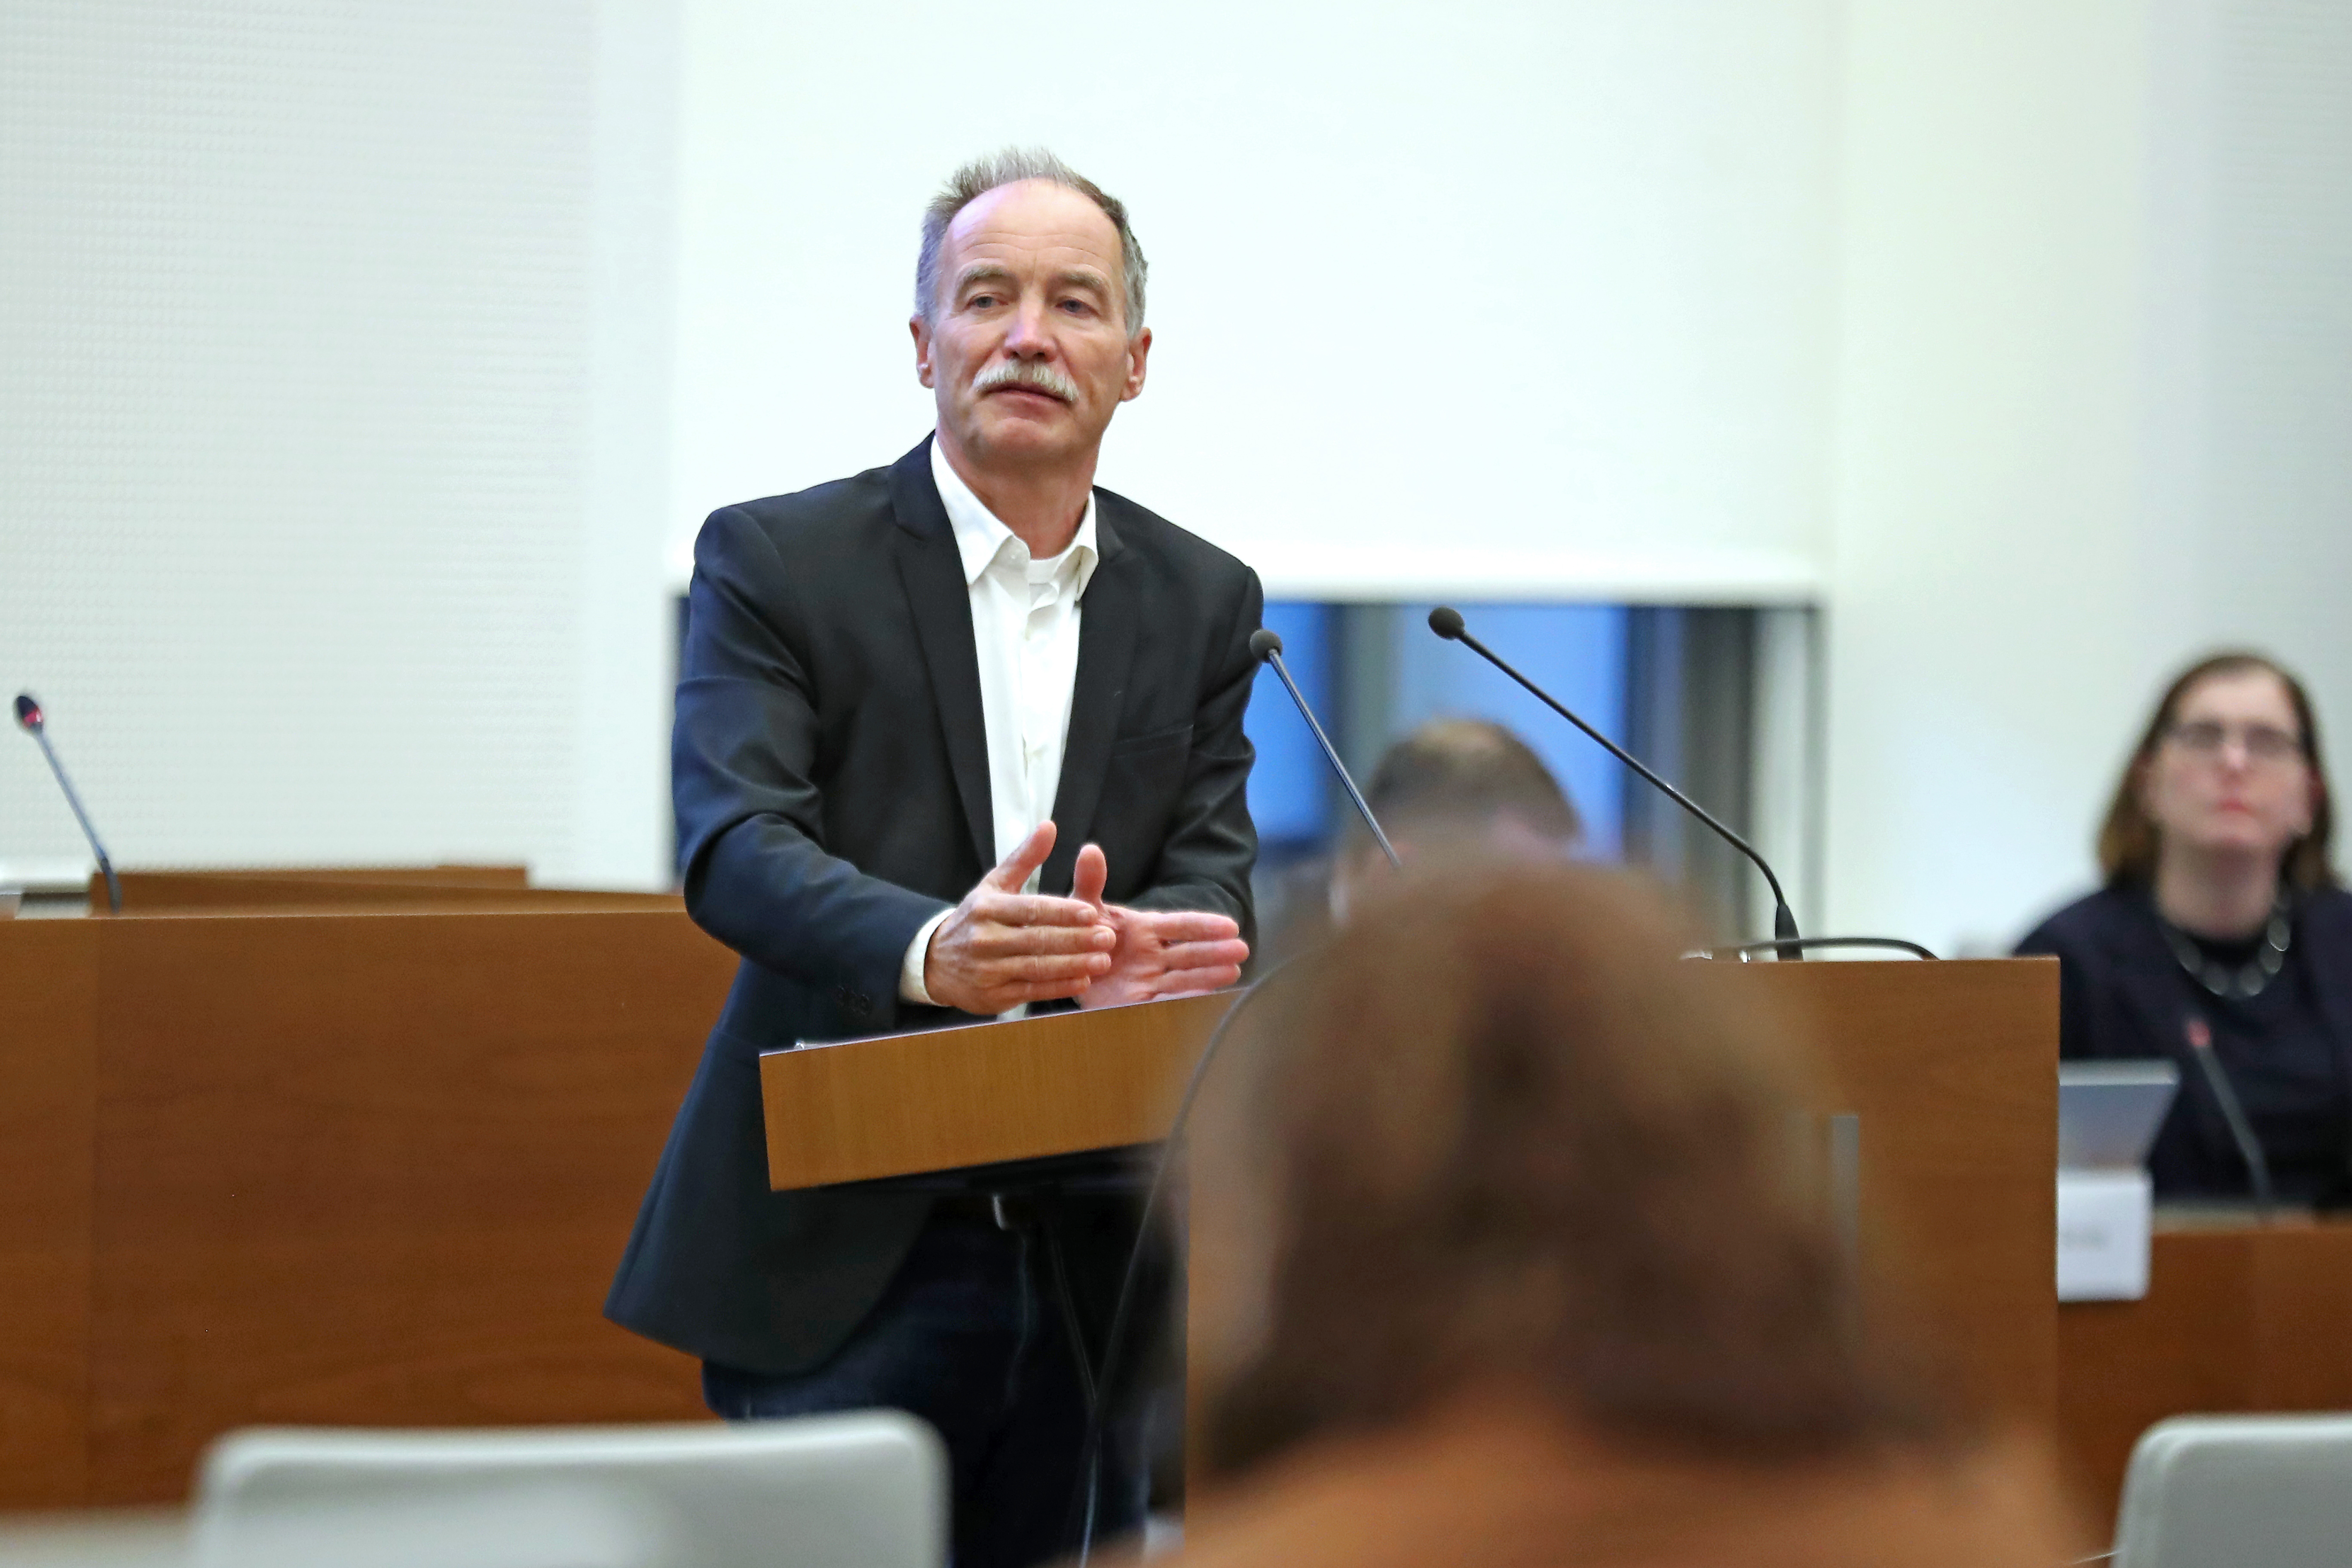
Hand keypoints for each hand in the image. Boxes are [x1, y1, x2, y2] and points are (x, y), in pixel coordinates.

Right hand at [923, 823, 1115, 1014]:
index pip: (1030, 909)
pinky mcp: (992, 996)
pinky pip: (1030, 990)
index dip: (1061, 912)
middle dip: (1076, 939)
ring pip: (1036, 967)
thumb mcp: (994, 885)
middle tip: (1108, 937)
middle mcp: (984, 939)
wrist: (935, 962)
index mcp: (987, 908)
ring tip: (1103, 961)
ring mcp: (987, 970)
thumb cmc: (976, 918)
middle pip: (1037, 939)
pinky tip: (1082, 980)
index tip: (1091, 912)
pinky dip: (1057, 987)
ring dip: (1073, 965)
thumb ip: (1024, 858)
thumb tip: (1050, 826)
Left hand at [1068, 843, 1250, 1008]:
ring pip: (1183, 978)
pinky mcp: (1137, 1004)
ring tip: (1234, 972)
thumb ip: (1090, 883)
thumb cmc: (1078, 934)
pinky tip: (1204, 999)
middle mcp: (1152, 955)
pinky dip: (1183, 1001)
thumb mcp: (1082, 909)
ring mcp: (1148, 980)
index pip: (1180, 925)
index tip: (1229, 925)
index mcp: (1145, 929)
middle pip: (1189, 953)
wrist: (1063, 969)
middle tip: (1241, 949)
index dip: (1204, 925)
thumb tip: (1090, 850)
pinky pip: (1163, 1003)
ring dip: (1208, 976)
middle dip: (1214, 952)